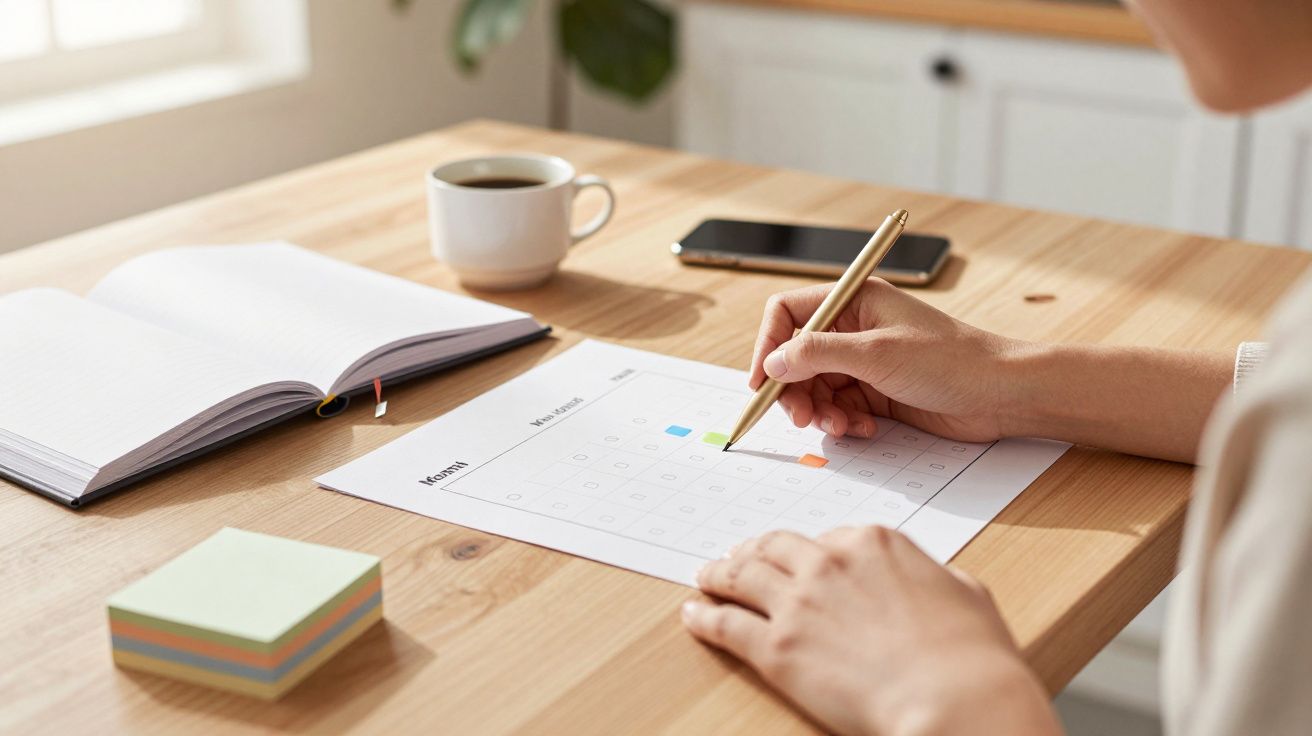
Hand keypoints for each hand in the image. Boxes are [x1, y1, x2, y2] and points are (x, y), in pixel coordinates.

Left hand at [682, 527, 1061, 735]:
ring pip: (741, 575)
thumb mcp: (965, 592)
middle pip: (775, 547)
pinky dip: (704, 616)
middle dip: (753, 550)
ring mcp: (799, 603)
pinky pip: (726, 624)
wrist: (956, 699)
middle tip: (738, 556)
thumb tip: (930, 581)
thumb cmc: (974, 657)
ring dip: (718, 573)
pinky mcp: (778, 648)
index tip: (797, 558)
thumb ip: (934, 576)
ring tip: (705, 576)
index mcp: (875, 542)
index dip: (810, 551)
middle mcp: (830, 562)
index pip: (828, 538)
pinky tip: (693, 614)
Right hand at [750, 279, 1025, 441]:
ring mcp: (865, 361)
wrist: (1001, 395)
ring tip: (842, 426)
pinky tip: (866, 429)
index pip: (788, 314)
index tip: (762, 382)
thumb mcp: (877, 353)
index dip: (768, 346)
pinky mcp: (877, 392)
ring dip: (821, 411)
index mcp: (854, 300)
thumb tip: (772, 363)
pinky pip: (839, 407)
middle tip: (801, 417)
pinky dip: (843, 422)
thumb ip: (817, 355)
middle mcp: (854, 328)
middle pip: (796, 357)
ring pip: (815, 387)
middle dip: (794, 389)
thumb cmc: (950, 360)